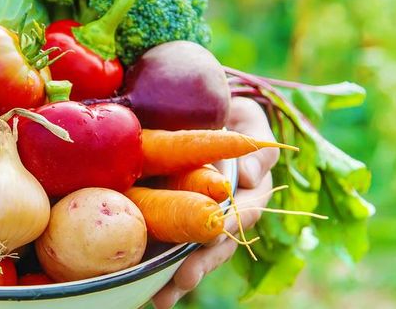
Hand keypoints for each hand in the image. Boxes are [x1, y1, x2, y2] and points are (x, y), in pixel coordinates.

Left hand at [151, 97, 279, 307]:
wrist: (201, 106)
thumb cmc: (231, 115)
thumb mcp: (250, 123)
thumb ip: (256, 149)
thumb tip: (250, 177)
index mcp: (249, 192)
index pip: (243, 213)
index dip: (229, 229)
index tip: (213, 241)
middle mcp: (223, 212)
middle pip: (215, 245)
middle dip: (199, 265)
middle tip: (183, 279)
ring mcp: (196, 219)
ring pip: (190, 253)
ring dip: (176, 278)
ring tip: (161, 297)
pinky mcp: (170, 220)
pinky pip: (162, 245)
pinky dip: (151, 269)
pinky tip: (139, 289)